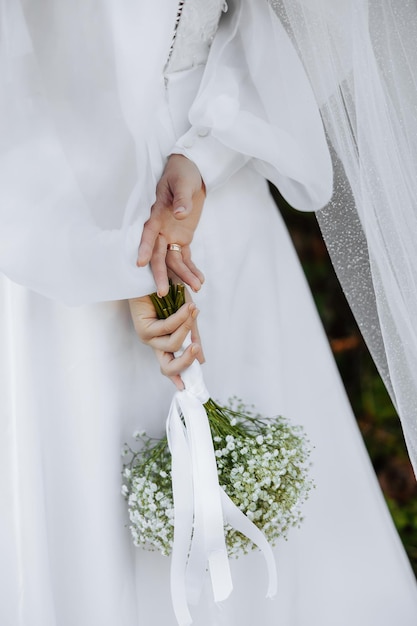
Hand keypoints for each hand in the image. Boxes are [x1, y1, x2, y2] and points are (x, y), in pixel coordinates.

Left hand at [129, 294, 203, 389]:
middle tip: (197, 348)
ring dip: (187, 328)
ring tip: (193, 310)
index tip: (185, 388)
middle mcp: (156, 343)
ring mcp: (148, 338)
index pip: (171, 366)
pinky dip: (180, 319)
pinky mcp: (143, 329)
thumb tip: (202, 360)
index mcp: (165, 343)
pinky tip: (187, 308)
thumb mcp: (187, 317)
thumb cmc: (170, 293)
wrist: (155, 275)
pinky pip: (167, 329)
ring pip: (172, 345)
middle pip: (168, 367)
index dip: (178, 378)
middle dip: (186, 361)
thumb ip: (193, 336)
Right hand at [137, 155, 205, 296]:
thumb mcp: (182, 182)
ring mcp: (171, 236)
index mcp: (156, 215)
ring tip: (196, 289)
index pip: (148, 233)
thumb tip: (180, 213)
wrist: (190, 173)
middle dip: (160, 274)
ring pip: (173, 261)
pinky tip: (199, 282)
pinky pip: (186, 258)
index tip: (140, 263)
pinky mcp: (182, 239)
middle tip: (162, 292)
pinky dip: (192, 269)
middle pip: (157, 255)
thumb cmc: (181, 174)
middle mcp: (160, 230)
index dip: (144, 248)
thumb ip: (181, 199)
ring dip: (183, 275)